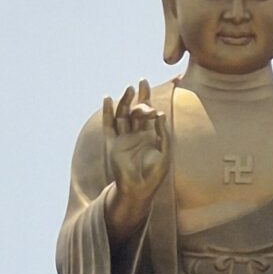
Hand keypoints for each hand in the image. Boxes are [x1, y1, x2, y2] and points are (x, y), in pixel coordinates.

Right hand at [104, 80, 169, 203]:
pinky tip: (108, 99)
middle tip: (141, 83)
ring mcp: (123, 138)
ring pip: (122, 115)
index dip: (147, 97)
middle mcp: (135, 134)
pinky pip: (109, 125)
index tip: (146, 84)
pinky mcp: (113, 144)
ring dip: (125, 101)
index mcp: (149, 135)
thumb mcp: (165, 152)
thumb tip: (160, 113)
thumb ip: (163, 133)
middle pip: (135, 110)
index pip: (148, 112)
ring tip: (128, 89)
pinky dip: (108, 112)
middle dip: (138, 96)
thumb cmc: (154, 175)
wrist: (138, 190)